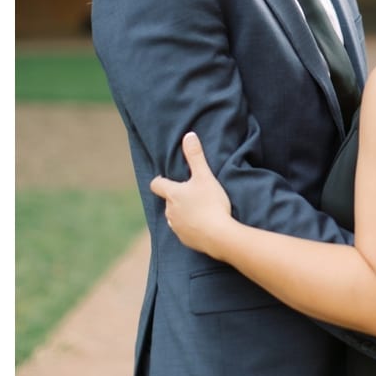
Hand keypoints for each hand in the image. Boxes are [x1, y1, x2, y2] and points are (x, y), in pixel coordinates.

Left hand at [148, 131, 231, 256]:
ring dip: (183, 212)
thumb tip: (188, 135)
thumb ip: (196, 156)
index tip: (165, 179)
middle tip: (192, 194)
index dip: (159, 180)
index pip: (156, 184)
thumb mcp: (205, 176)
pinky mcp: (185, 240)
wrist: (219, 235)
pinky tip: (203, 225)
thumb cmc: (211, 203)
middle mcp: (170, 211)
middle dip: (176, 197)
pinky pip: (184, 231)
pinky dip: (190, 227)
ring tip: (198, 210)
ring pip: (174, 216)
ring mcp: (176, 227)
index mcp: (172, 194)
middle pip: (167, 201)